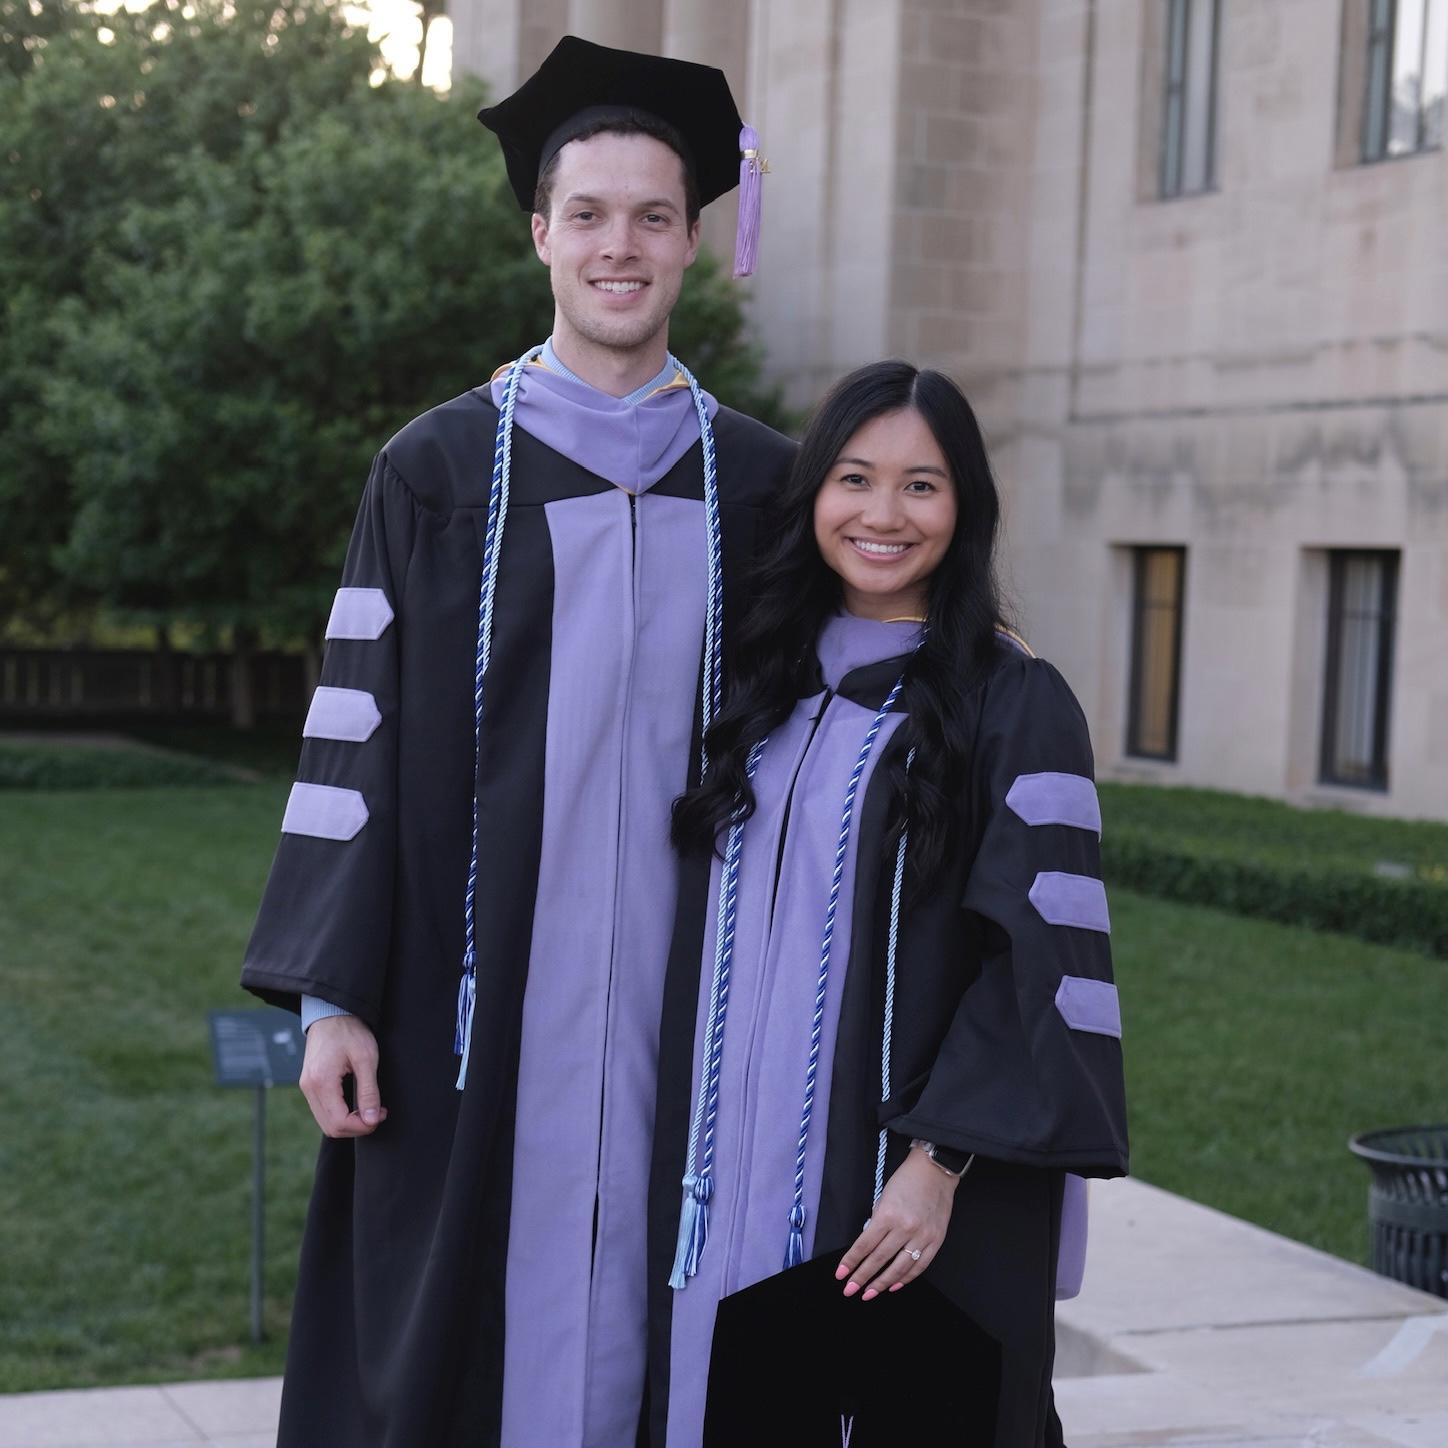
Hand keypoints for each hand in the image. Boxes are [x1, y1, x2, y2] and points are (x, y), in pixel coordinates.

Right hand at [299, 1015, 386, 1137]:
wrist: (332, 1013)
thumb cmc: (351, 1032)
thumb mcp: (366, 1059)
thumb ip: (369, 1091)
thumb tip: (372, 1119)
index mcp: (321, 1082)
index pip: (339, 1122)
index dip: (361, 1126)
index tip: (380, 1117)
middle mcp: (309, 1088)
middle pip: (330, 1127)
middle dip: (356, 1127)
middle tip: (378, 1114)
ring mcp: (306, 1087)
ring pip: (325, 1122)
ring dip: (349, 1122)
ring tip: (370, 1109)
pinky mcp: (309, 1084)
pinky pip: (323, 1111)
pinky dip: (340, 1115)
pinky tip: (356, 1104)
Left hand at [835, 1145, 958, 1300]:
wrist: (935, 1170)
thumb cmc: (906, 1180)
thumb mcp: (883, 1196)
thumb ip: (877, 1222)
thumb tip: (868, 1246)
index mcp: (888, 1214)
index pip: (864, 1245)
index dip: (851, 1262)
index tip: (841, 1274)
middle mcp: (905, 1228)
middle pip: (879, 1259)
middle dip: (862, 1277)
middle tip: (850, 1290)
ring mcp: (922, 1236)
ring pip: (899, 1268)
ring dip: (882, 1283)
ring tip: (868, 1293)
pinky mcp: (936, 1241)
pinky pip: (919, 1266)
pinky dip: (905, 1278)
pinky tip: (893, 1285)